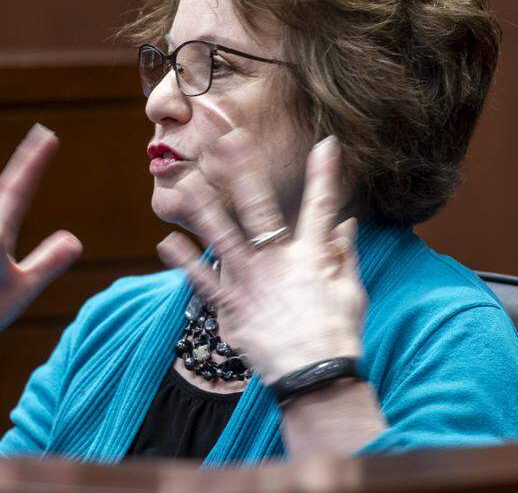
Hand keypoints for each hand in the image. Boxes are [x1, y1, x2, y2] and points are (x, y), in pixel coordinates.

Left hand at [156, 130, 365, 383]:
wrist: (314, 378)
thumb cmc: (337, 336)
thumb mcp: (351, 292)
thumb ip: (347, 254)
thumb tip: (348, 223)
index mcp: (314, 256)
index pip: (322, 207)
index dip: (325, 174)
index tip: (325, 144)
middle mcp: (279, 262)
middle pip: (260, 208)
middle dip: (244, 170)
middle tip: (228, 139)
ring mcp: (252, 284)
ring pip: (223, 238)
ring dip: (203, 209)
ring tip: (184, 183)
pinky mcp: (233, 308)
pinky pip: (204, 282)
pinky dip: (185, 263)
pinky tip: (166, 243)